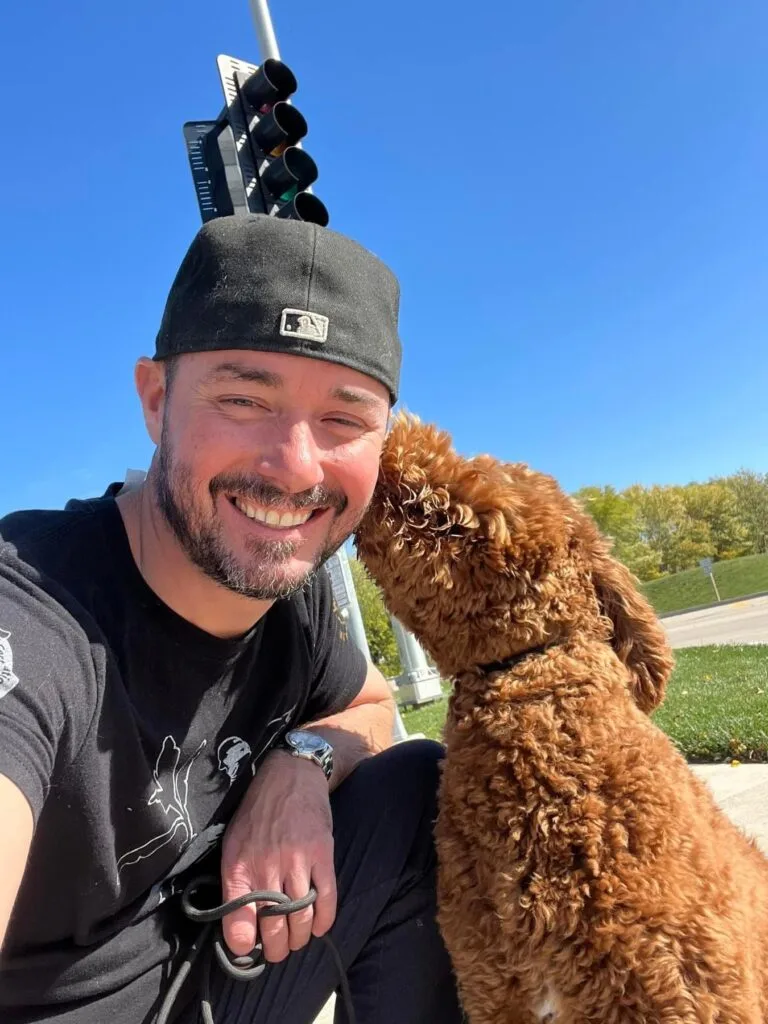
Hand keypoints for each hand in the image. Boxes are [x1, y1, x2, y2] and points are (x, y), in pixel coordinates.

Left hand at [220, 750, 335, 962]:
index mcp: (240, 864)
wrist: (290, 775)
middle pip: (274, 926)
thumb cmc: (258, 812)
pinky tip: (319, 927)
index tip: (249, 950)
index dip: (244, 945)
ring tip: (297, 939)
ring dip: (300, 937)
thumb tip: (239, 924)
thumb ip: (234, 882)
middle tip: (277, 951)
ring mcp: (297, 860)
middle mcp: (267, 865)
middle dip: (276, 948)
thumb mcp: (233, 843)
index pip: (238, 920)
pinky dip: (324, 920)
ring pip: (301, 917)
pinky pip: (326, 898)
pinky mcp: (323, 854)